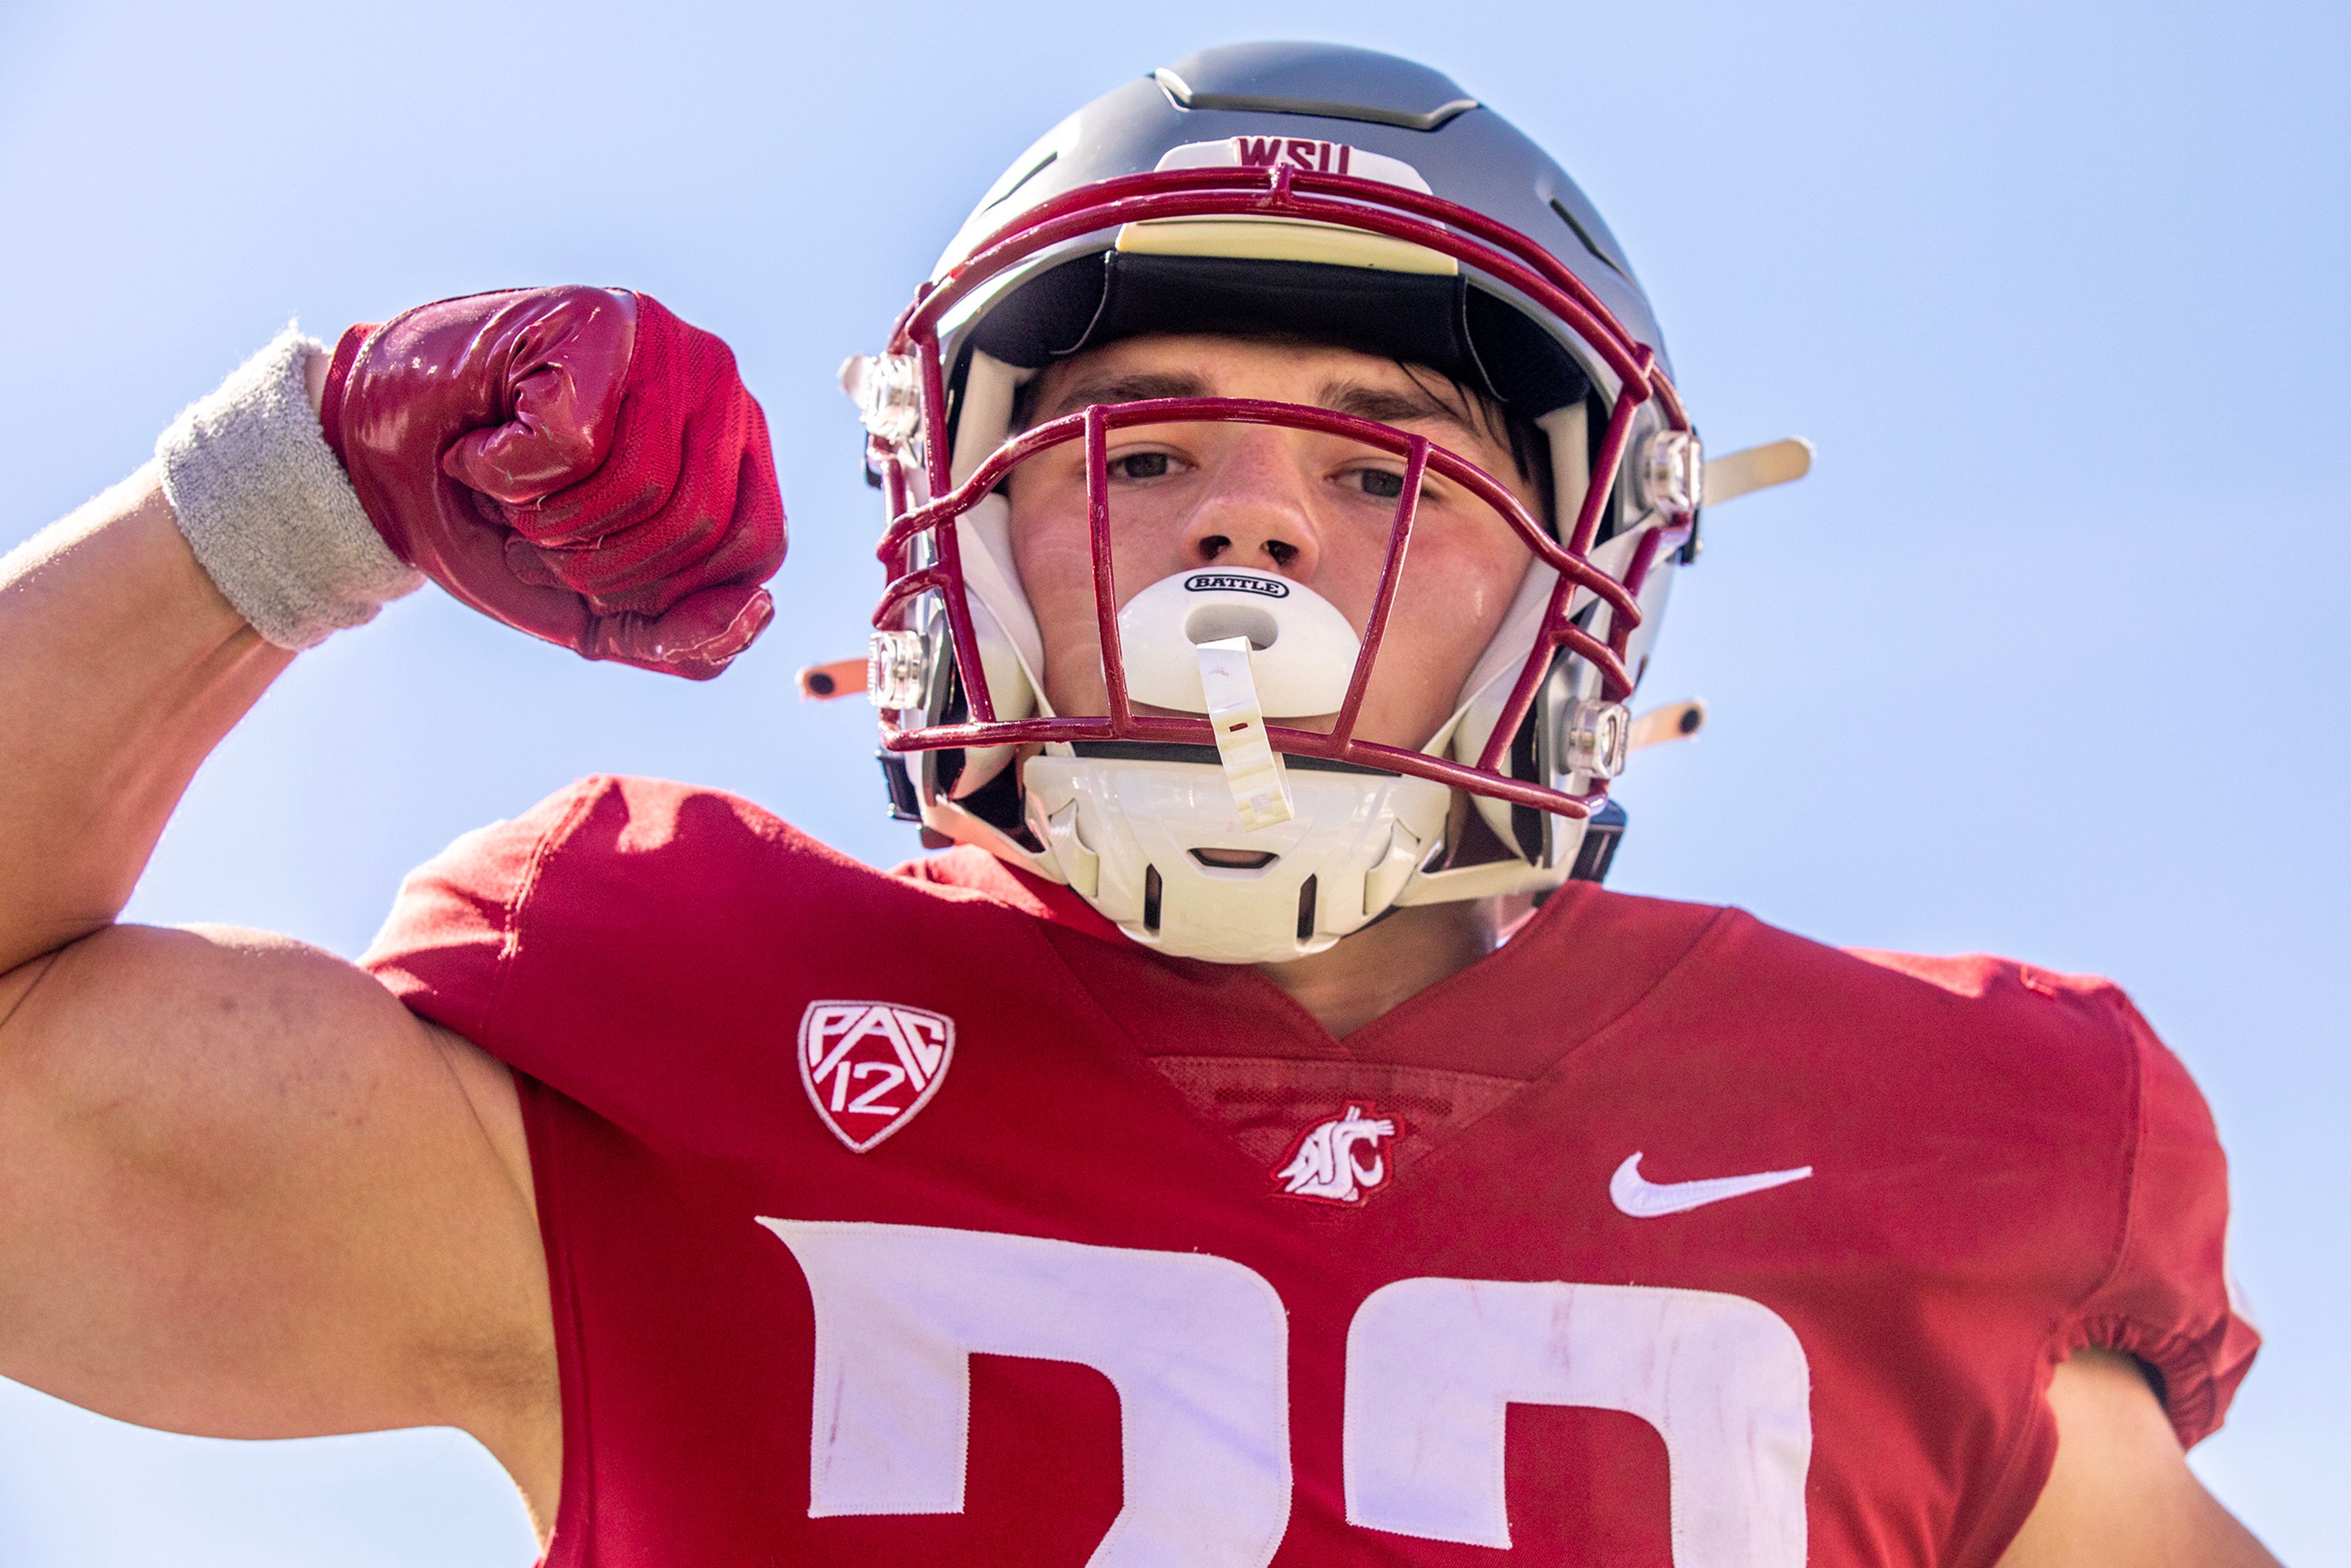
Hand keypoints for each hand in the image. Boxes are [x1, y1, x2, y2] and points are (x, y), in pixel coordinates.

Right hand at [319, 287, 783, 678]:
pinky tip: (482, 444)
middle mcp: (720, 384)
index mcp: (739, 450)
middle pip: (698, 522)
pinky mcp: (595, 317)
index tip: (593, 580)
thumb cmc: (495, 528)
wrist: (374, 461)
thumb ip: (681, 636)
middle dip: (599, 563)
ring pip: (639, 483)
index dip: (670, 590)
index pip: (757, 545)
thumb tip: (757, 606)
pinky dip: (504, 469)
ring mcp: (664, 339)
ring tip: (511, 496)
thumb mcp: (598, 609)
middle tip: (535, 538)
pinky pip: (569, 442)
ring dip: (548, 519)